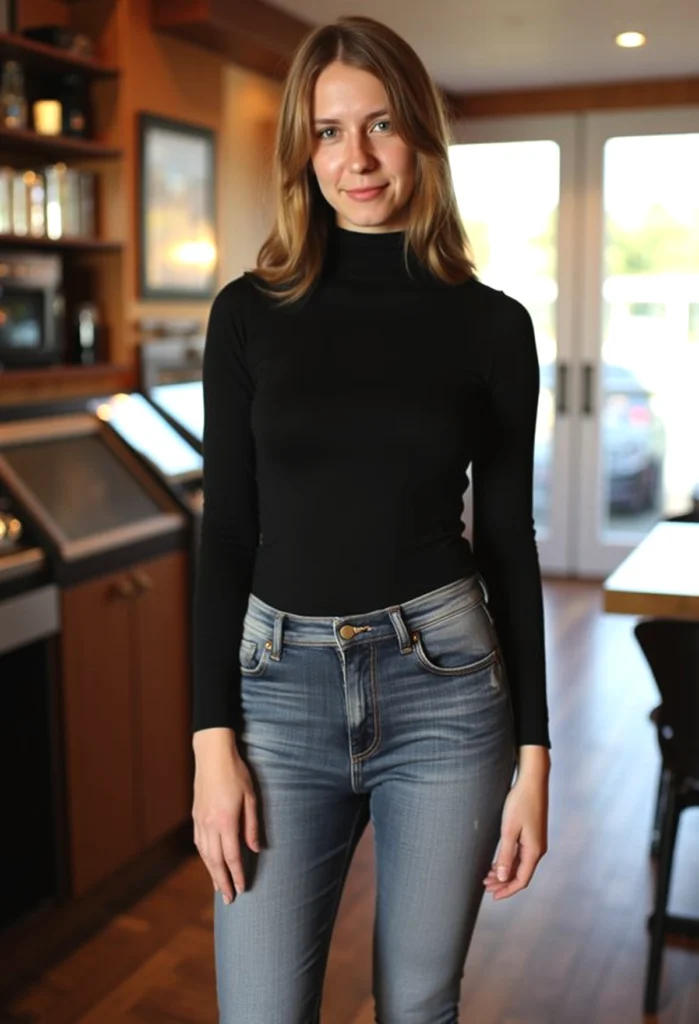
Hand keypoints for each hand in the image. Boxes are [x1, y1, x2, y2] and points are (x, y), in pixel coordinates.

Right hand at [192, 728, 259, 904]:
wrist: (212, 755)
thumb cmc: (236, 773)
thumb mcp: (251, 797)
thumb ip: (252, 826)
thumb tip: (255, 849)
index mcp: (226, 822)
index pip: (232, 857)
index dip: (237, 875)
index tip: (242, 888)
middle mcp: (210, 825)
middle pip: (216, 861)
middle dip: (223, 882)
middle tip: (229, 899)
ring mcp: (200, 821)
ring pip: (205, 855)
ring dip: (212, 873)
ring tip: (219, 887)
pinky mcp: (195, 815)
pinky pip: (199, 843)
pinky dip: (204, 857)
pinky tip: (209, 862)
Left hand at [483, 764, 548, 899]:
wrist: (532, 781)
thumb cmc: (520, 802)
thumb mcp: (509, 830)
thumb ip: (506, 855)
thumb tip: (504, 878)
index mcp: (534, 851)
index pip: (522, 880)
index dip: (508, 890)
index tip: (493, 896)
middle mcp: (538, 849)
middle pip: (521, 874)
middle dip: (503, 883)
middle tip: (485, 886)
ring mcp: (536, 842)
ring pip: (520, 864)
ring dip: (505, 872)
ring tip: (487, 876)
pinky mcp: (532, 834)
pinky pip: (521, 854)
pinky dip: (509, 861)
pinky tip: (497, 862)